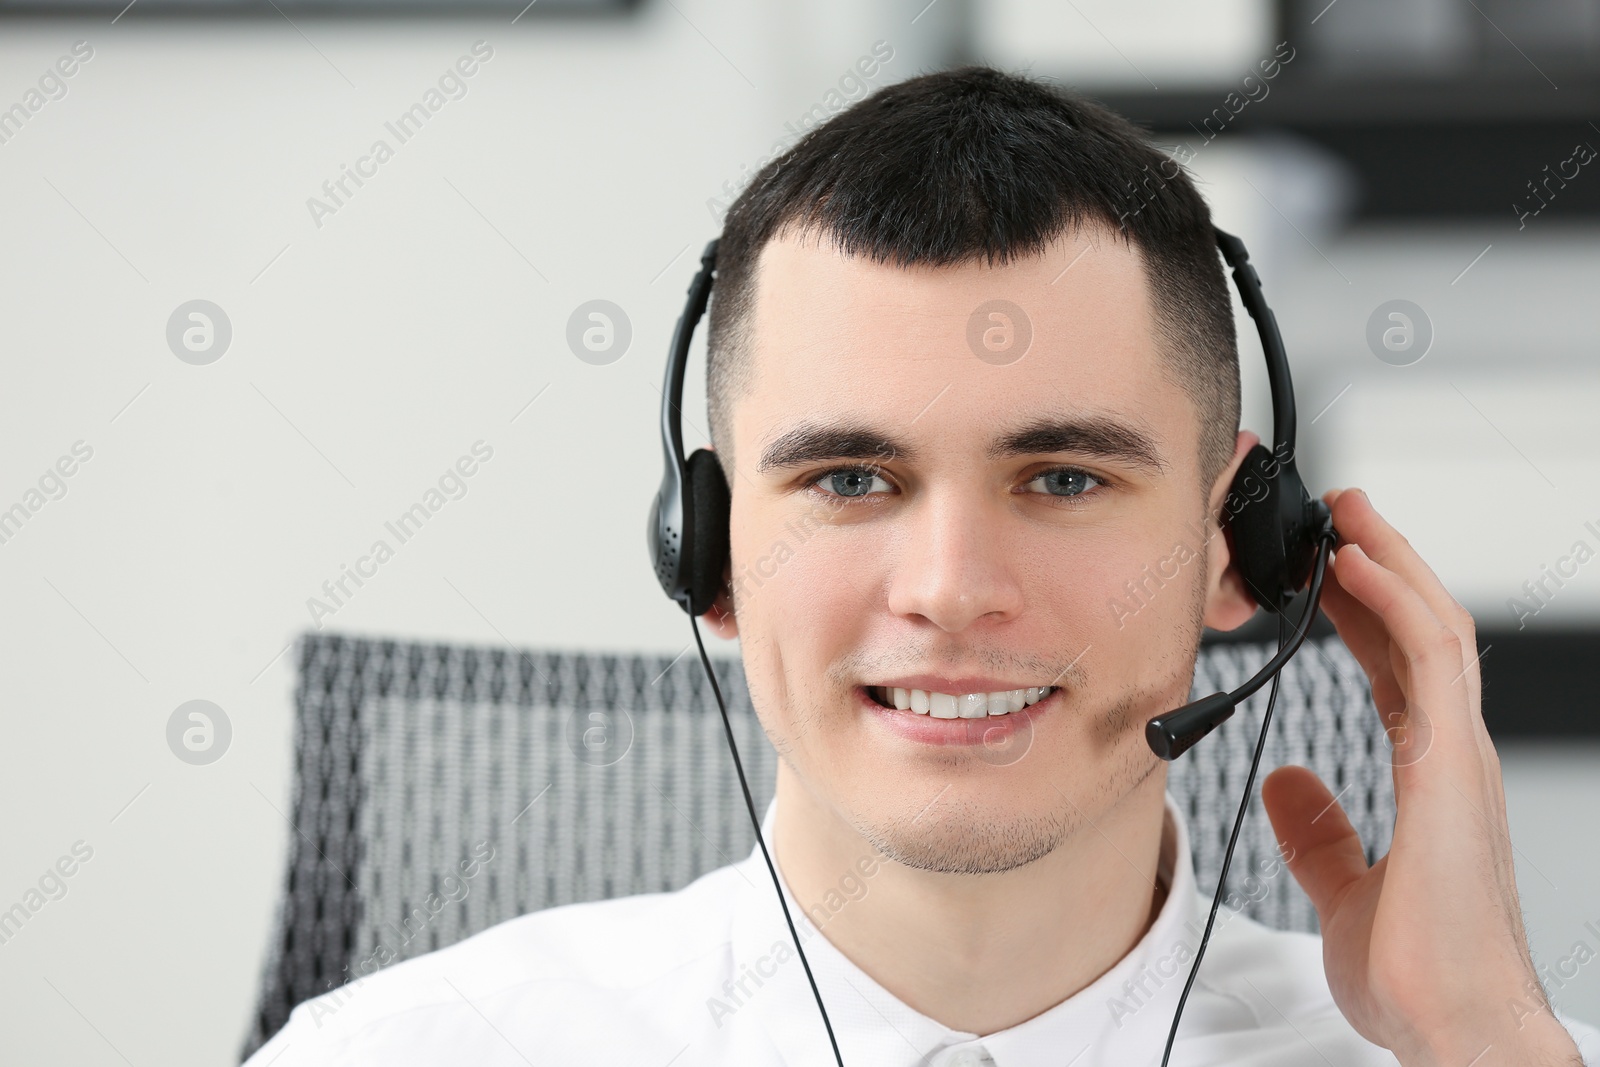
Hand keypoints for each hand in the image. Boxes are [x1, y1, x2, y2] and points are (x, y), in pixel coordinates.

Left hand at [1258, 488, 1580, 1065]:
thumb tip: (1284, 783)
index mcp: (1429, 779)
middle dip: (1382, 565)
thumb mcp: (1341, 889)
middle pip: (1421, 633)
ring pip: (1434, 629)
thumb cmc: (1419, 974)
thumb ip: (1318, 833)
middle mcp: (1451, 757)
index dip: (1364, 614)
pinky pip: (1430, 661)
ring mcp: (1459, 758)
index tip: (1328, 574)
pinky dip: (1395, 603)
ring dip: (1391, 562)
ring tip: (1350, 512)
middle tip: (1341, 514)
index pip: (1396, 671)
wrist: (1451, 1028)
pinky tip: (1360, 565)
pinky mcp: (1453, 767)